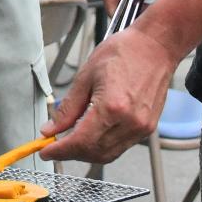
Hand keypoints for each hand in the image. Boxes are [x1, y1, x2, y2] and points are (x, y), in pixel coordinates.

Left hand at [37, 27, 176, 166]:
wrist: (155, 47)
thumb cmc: (124, 52)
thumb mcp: (87, 75)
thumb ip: (68, 107)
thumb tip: (51, 129)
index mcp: (112, 107)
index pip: (80, 142)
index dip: (60, 151)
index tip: (46, 152)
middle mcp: (129, 122)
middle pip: (94, 153)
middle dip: (71, 153)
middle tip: (55, 146)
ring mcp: (141, 127)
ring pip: (108, 155)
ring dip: (86, 153)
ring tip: (71, 141)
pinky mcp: (147, 128)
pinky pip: (120, 147)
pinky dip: (102, 147)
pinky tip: (92, 136)